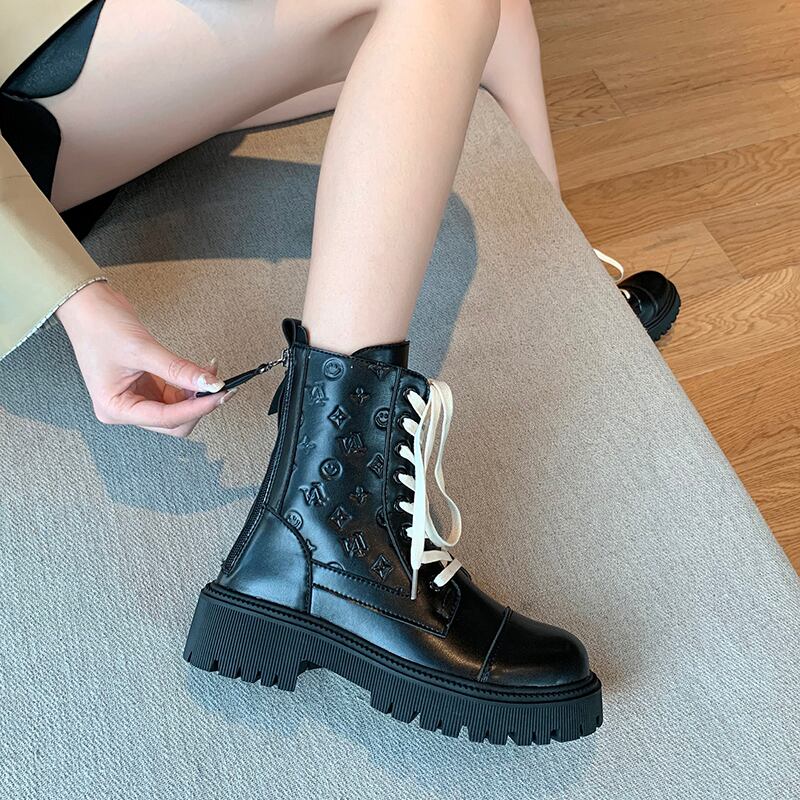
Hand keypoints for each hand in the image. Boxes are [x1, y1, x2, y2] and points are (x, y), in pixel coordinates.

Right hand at [57, 280, 231, 436]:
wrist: (88, 305)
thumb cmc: (100, 326)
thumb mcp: (143, 349)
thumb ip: (178, 369)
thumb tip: (210, 384)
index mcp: (115, 408)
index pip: (165, 418)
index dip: (197, 408)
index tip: (219, 394)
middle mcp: (125, 408)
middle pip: (173, 422)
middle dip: (197, 405)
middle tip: (218, 386)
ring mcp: (137, 398)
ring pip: (178, 410)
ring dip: (197, 394)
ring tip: (210, 371)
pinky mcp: (147, 387)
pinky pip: (175, 394)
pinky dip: (191, 384)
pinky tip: (201, 370)